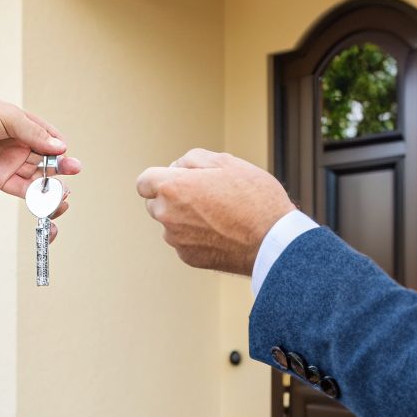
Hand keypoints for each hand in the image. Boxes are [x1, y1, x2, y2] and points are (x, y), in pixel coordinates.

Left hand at [0, 93, 80, 231]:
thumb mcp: (8, 116)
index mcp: (24, 125)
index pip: (50, 139)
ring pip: (37, 178)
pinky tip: (45, 199)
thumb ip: (34, 133)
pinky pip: (21, 189)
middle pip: (47, 161)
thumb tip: (61, 147)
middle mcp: (19, 144)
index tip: (68, 158)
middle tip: (71, 175)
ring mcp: (9, 162)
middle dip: (61, 170)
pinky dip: (34, 196)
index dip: (61, 150)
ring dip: (51, 187)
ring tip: (62, 194)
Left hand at [135, 149, 297, 274]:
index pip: (143, 182)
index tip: (177, 179)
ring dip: (183, 217)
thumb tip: (177, 166)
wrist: (273, 241)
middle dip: (171, 197)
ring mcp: (176, 239)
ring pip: (169, 224)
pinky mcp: (188, 257)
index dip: (159, 177)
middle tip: (203, 194)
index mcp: (173, 187)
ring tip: (217, 214)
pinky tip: (221, 232)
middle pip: (154, 203)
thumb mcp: (228, 162)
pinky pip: (183, 242)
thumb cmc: (254, 198)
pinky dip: (195, 236)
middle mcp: (167, 215)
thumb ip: (194, 159)